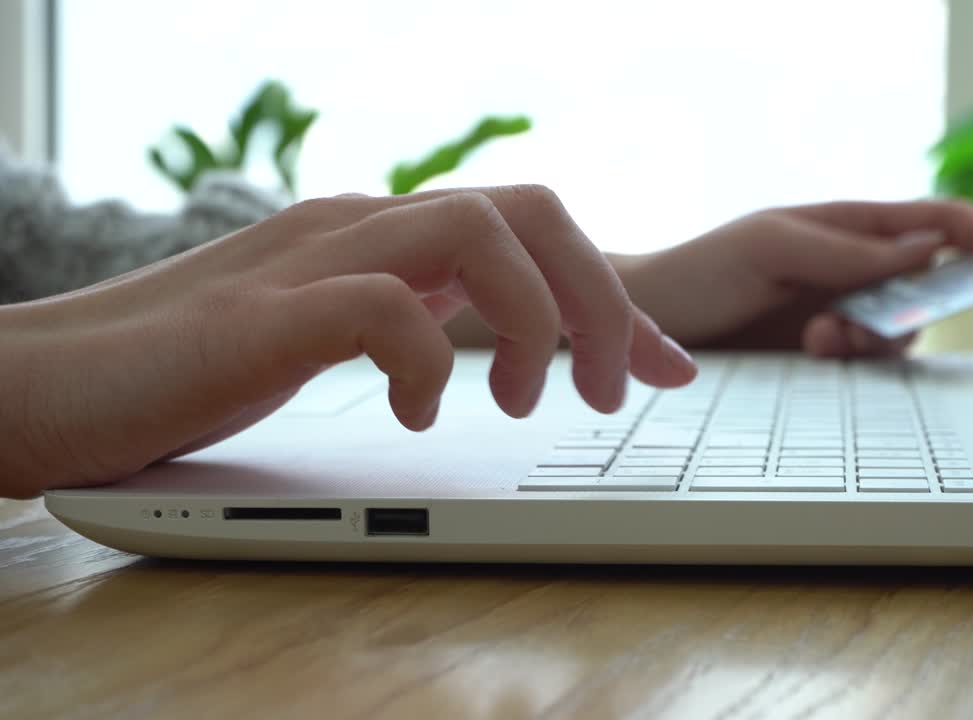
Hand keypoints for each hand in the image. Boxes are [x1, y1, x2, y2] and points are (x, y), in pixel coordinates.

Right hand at [0, 185, 696, 497]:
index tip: (667, 368)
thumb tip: (481, 344)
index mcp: (379, 235)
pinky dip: (425, 362)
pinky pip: (382, 306)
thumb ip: (403, 320)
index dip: (616, 298)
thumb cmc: (180, 371)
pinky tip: (415, 415)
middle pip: (529, 207)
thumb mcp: (326, 337)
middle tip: (617, 394)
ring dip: (534, 321)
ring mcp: (309, 259)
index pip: (530, 229)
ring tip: (520, 405)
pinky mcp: (261, 313)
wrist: (36, 381)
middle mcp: (357, 226)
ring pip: (477, 229)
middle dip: (601, 299)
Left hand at [616, 199, 972, 355]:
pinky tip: (816, 353)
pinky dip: (854, 360)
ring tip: (821, 340)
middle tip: (860, 324)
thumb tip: (928, 249)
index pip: (935, 220)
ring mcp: (840, 311)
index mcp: (848, 225)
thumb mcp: (772, 246)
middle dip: (915, 307)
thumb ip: (848, 251)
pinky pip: (868, 361)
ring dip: (875, 337)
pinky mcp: (822, 354)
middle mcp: (853, 268)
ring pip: (900, 330)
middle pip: (929, 286)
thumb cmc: (702, 270)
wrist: (650, 323)